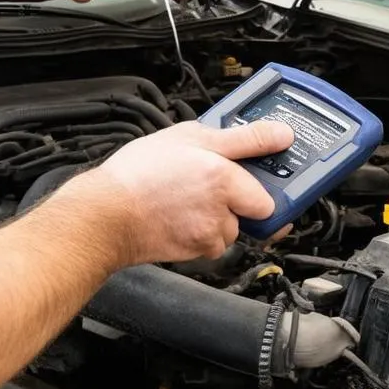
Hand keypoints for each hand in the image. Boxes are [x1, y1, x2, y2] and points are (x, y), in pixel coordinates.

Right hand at [70, 120, 294, 265]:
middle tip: (209, 186)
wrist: (106, 214)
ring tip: (186, 198)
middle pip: (250, 213)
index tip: (244, 177)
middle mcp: (223, 211)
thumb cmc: (139, 173)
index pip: (268, 195)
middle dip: (237, 201)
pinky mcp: (196, 253)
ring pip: (229, 229)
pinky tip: (180, 216)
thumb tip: (282, 135)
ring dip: (217, 217)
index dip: (255, 184)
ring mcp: (210, 235)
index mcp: (225, 177)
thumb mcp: (189, 136)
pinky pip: (211, 244)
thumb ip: (244, 138)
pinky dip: (201, 234)